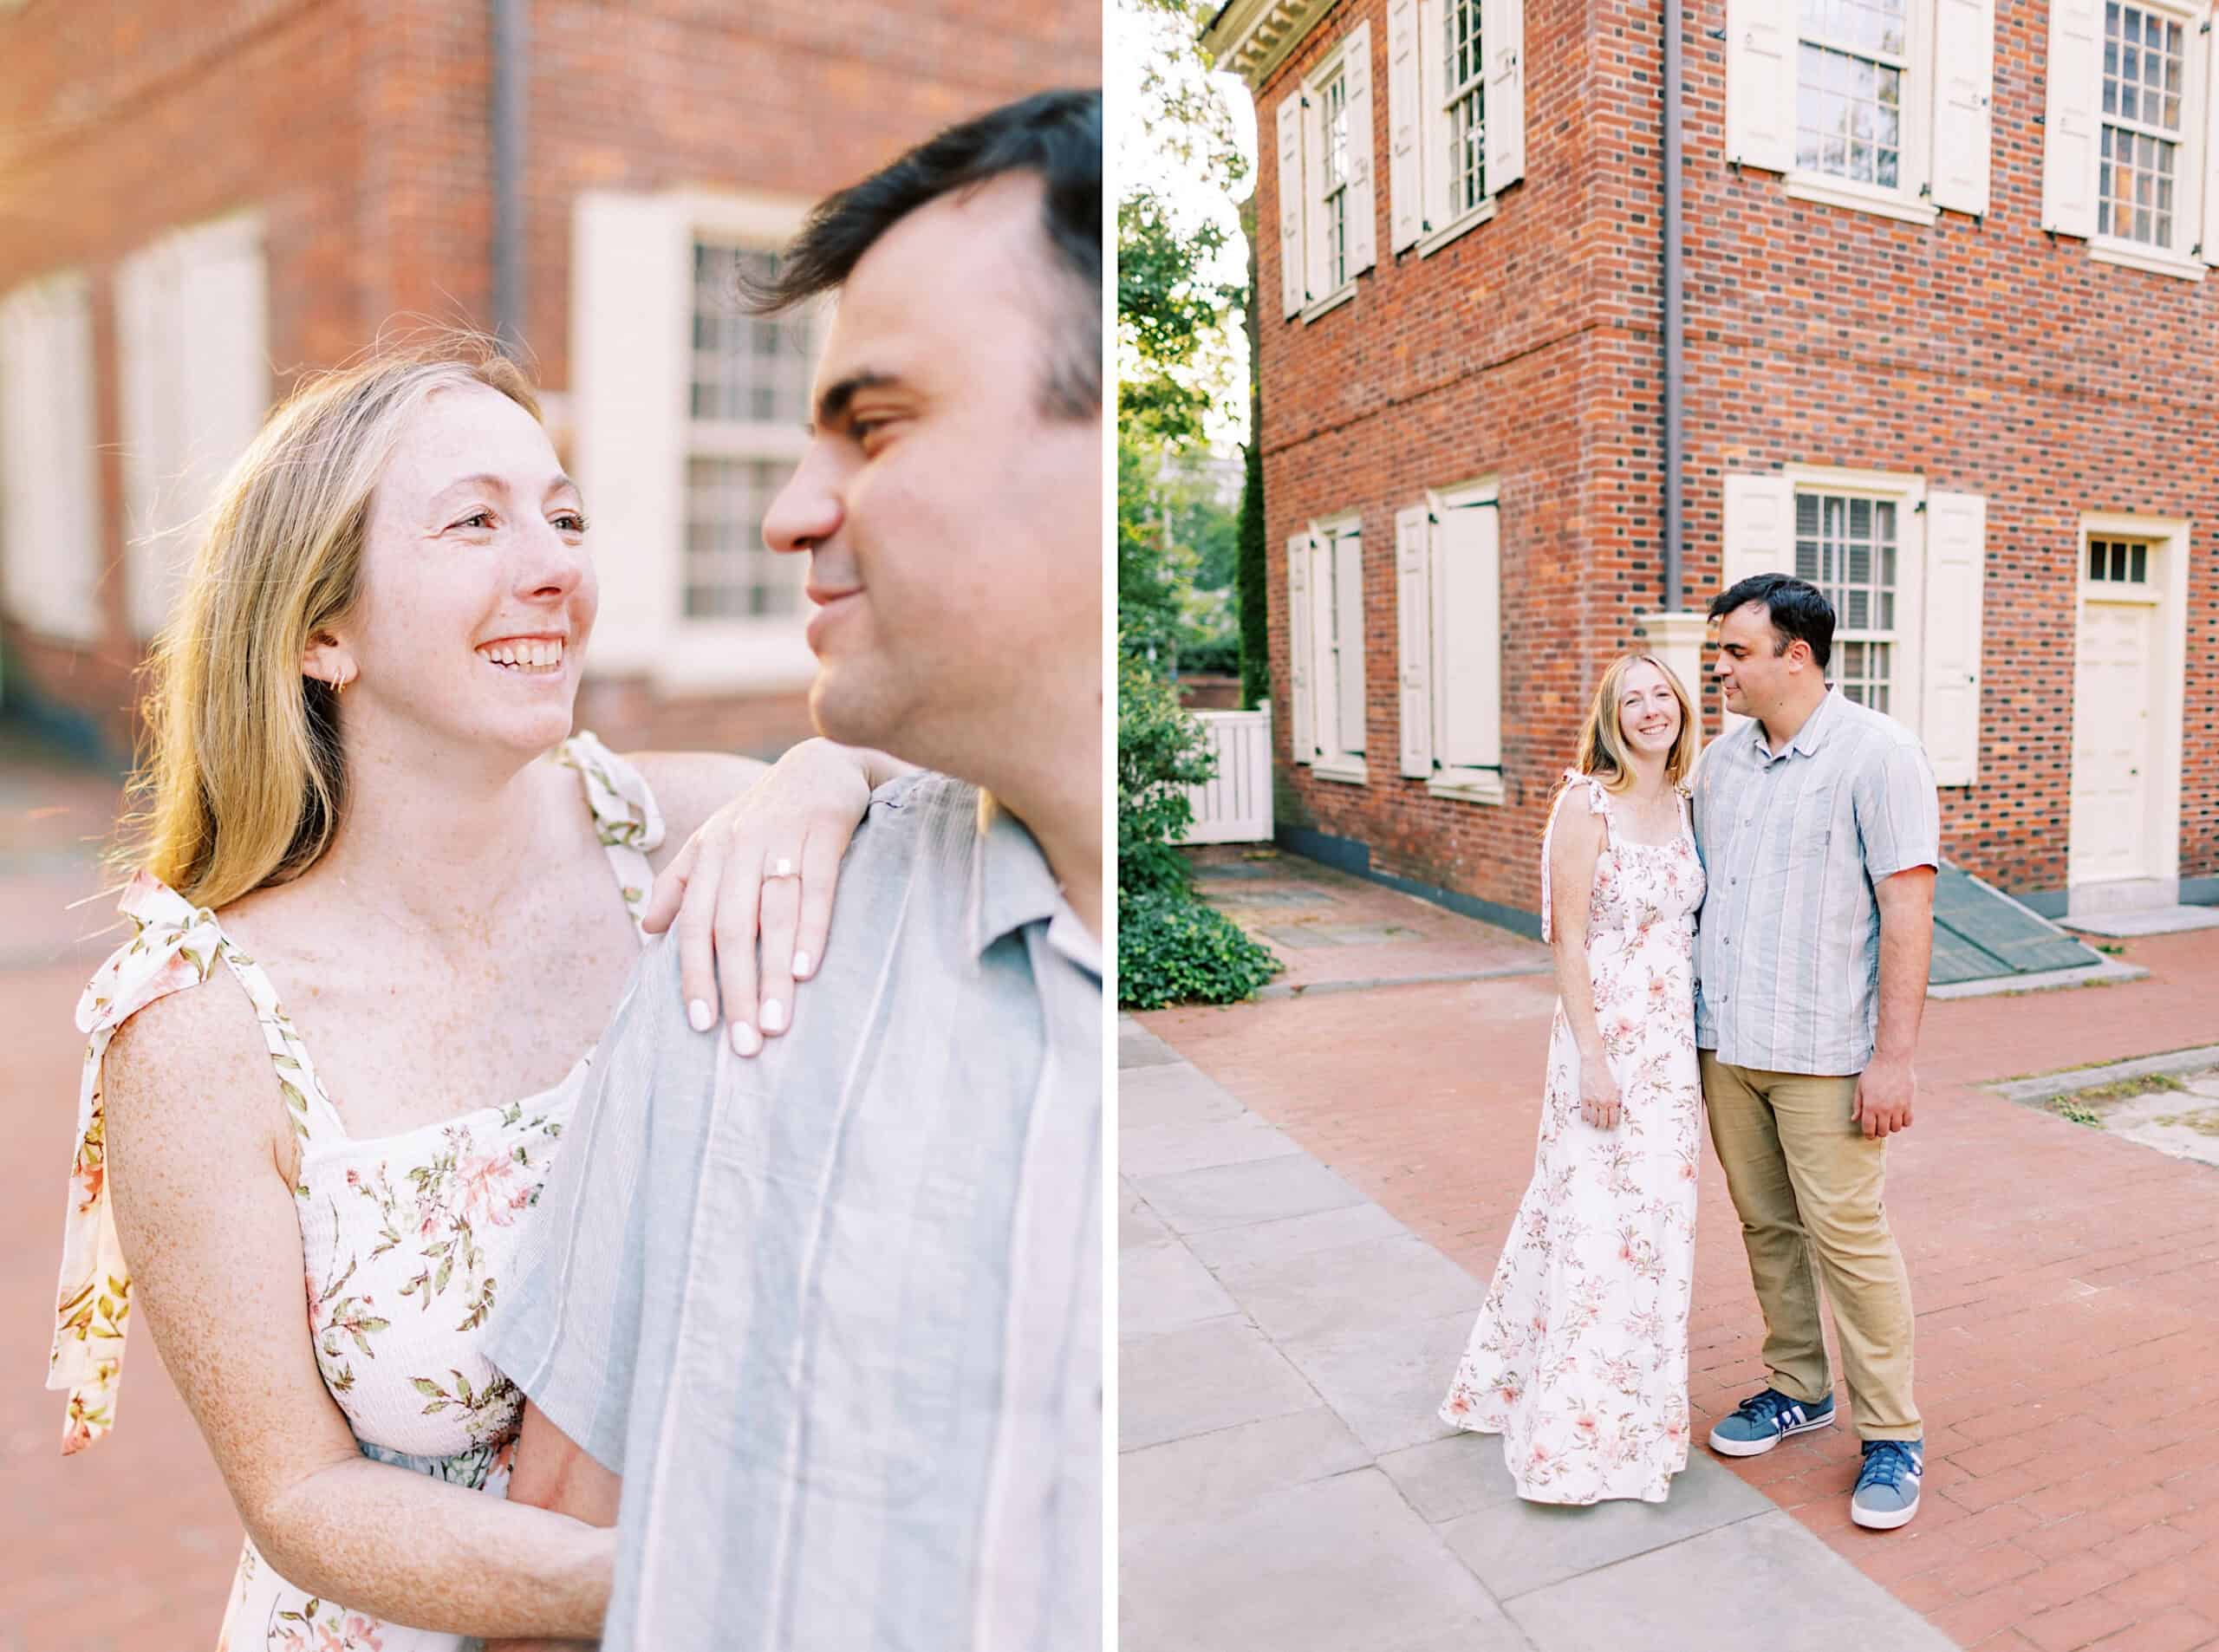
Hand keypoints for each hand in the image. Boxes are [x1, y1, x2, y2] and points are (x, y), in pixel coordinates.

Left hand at [641, 740, 872, 1053]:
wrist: (823, 760)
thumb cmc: (765, 813)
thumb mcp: (715, 841)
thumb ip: (682, 883)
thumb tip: (647, 928)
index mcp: (711, 854)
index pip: (695, 925)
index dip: (694, 975)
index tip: (700, 1026)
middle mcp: (740, 847)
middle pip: (732, 929)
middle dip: (737, 990)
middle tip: (745, 1044)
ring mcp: (782, 838)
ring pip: (773, 914)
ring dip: (774, 972)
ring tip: (778, 1023)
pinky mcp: (825, 830)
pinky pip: (818, 885)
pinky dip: (812, 927)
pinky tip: (809, 969)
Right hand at [1578, 1056, 1622, 1129]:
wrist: (1594, 1064)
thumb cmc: (1605, 1074)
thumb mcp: (1614, 1087)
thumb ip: (1615, 1098)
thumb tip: (1616, 1109)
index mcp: (1614, 1100)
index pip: (1614, 1119)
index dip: (1612, 1125)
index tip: (1610, 1127)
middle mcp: (1604, 1102)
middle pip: (1604, 1122)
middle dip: (1603, 1127)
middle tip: (1601, 1127)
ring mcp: (1594, 1101)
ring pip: (1594, 1120)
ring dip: (1594, 1124)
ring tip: (1594, 1124)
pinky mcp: (1584, 1098)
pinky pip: (1584, 1113)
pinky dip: (1585, 1118)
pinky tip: (1585, 1118)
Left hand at [1854, 1053, 1915, 1137]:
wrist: (1892, 1060)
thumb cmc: (1874, 1072)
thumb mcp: (1860, 1087)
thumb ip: (1857, 1104)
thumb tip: (1854, 1119)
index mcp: (1870, 1106)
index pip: (1869, 1129)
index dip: (1868, 1135)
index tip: (1869, 1134)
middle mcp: (1884, 1109)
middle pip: (1883, 1132)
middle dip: (1879, 1132)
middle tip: (1878, 1126)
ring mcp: (1898, 1107)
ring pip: (1896, 1129)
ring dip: (1891, 1127)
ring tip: (1888, 1119)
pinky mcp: (1909, 1104)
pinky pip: (1908, 1121)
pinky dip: (1904, 1122)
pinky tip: (1899, 1115)